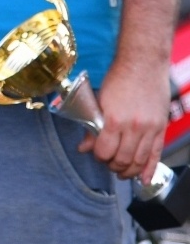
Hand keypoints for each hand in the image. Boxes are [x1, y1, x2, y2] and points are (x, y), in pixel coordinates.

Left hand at [80, 62, 167, 179]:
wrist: (143, 64)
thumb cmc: (119, 78)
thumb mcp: (99, 100)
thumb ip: (92, 125)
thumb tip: (83, 147)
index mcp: (114, 119)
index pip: (104, 151)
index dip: (98, 157)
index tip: (96, 154)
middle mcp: (134, 127)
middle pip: (122, 159)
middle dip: (112, 165)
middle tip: (108, 162)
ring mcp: (150, 129)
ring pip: (139, 161)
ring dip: (129, 170)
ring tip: (121, 171)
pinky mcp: (161, 128)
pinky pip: (156, 155)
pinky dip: (150, 170)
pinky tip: (144, 180)